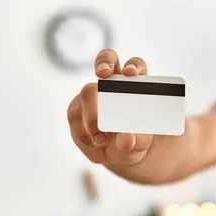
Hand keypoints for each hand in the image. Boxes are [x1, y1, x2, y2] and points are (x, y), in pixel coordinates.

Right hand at [67, 49, 153, 165]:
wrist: (118, 155)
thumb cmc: (136, 142)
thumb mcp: (141, 144)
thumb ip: (137, 141)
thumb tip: (127, 140)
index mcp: (136, 87)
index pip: (136, 66)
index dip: (133, 66)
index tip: (131, 74)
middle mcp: (114, 85)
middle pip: (106, 60)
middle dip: (103, 63)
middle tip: (103, 74)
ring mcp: (93, 94)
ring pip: (86, 91)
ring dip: (93, 117)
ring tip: (102, 140)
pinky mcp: (77, 108)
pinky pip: (74, 113)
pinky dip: (83, 132)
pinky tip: (94, 143)